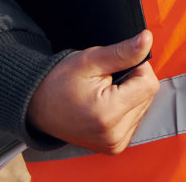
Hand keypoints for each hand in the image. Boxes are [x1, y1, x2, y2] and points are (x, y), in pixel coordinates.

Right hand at [27, 30, 158, 154]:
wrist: (37, 106)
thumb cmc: (60, 81)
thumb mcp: (91, 60)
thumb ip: (123, 52)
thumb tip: (147, 39)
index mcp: (108, 115)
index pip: (148, 83)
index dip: (135, 68)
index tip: (114, 68)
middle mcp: (114, 135)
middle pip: (148, 95)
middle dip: (131, 82)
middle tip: (104, 81)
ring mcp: (114, 144)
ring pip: (143, 106)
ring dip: (129, 95)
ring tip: (102, 93)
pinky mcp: (115, 146)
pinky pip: (135, 118)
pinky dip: (125, 108)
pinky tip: (105, 105)